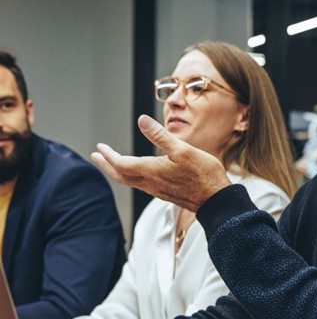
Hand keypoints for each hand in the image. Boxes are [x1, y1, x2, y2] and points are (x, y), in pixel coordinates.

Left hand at [91, 114, 231, 211]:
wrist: (216, 200)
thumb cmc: (203, 174)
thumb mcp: (183, 149)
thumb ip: (160, 135)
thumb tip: (142, 120)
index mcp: (151, 170)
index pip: (121, 163)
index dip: (108, 155)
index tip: (100, 147)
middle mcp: (150, 183)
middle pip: (120, 175)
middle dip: (106, 165)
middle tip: (95, 157)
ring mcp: (157, 190)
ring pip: (130, 182)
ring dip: (117, 172)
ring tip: (111, 165)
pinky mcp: (165, 193)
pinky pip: (141, 185)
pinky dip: (131, 177)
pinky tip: (138, 174)